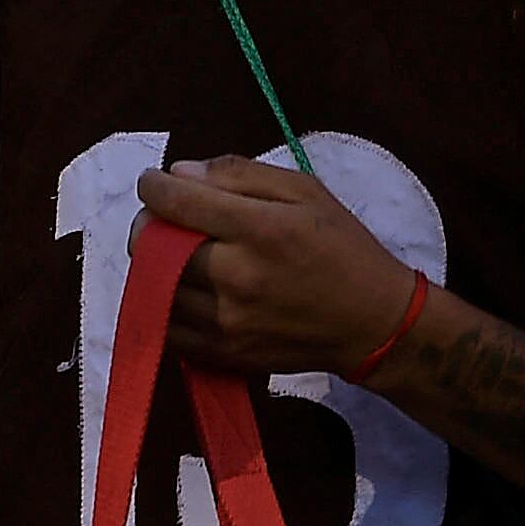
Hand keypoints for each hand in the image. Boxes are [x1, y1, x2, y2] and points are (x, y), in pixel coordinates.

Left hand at [134, 155, 420, 377]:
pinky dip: (162, 303)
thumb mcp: (305, 191)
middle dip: (149, 223)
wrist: (374, 324)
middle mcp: (238, 277)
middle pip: (152, 245)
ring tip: (176, 252)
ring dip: (152, 263)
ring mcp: (227, 321)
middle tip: (168, 218)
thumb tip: (179, 172)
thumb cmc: (342, 248)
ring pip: (153, 285)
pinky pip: (166, 327)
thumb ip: (239, 174)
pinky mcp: (224, 353)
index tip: (154, 181)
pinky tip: (183, 287)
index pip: (176, 202)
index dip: (153, 185)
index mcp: (261, 230)